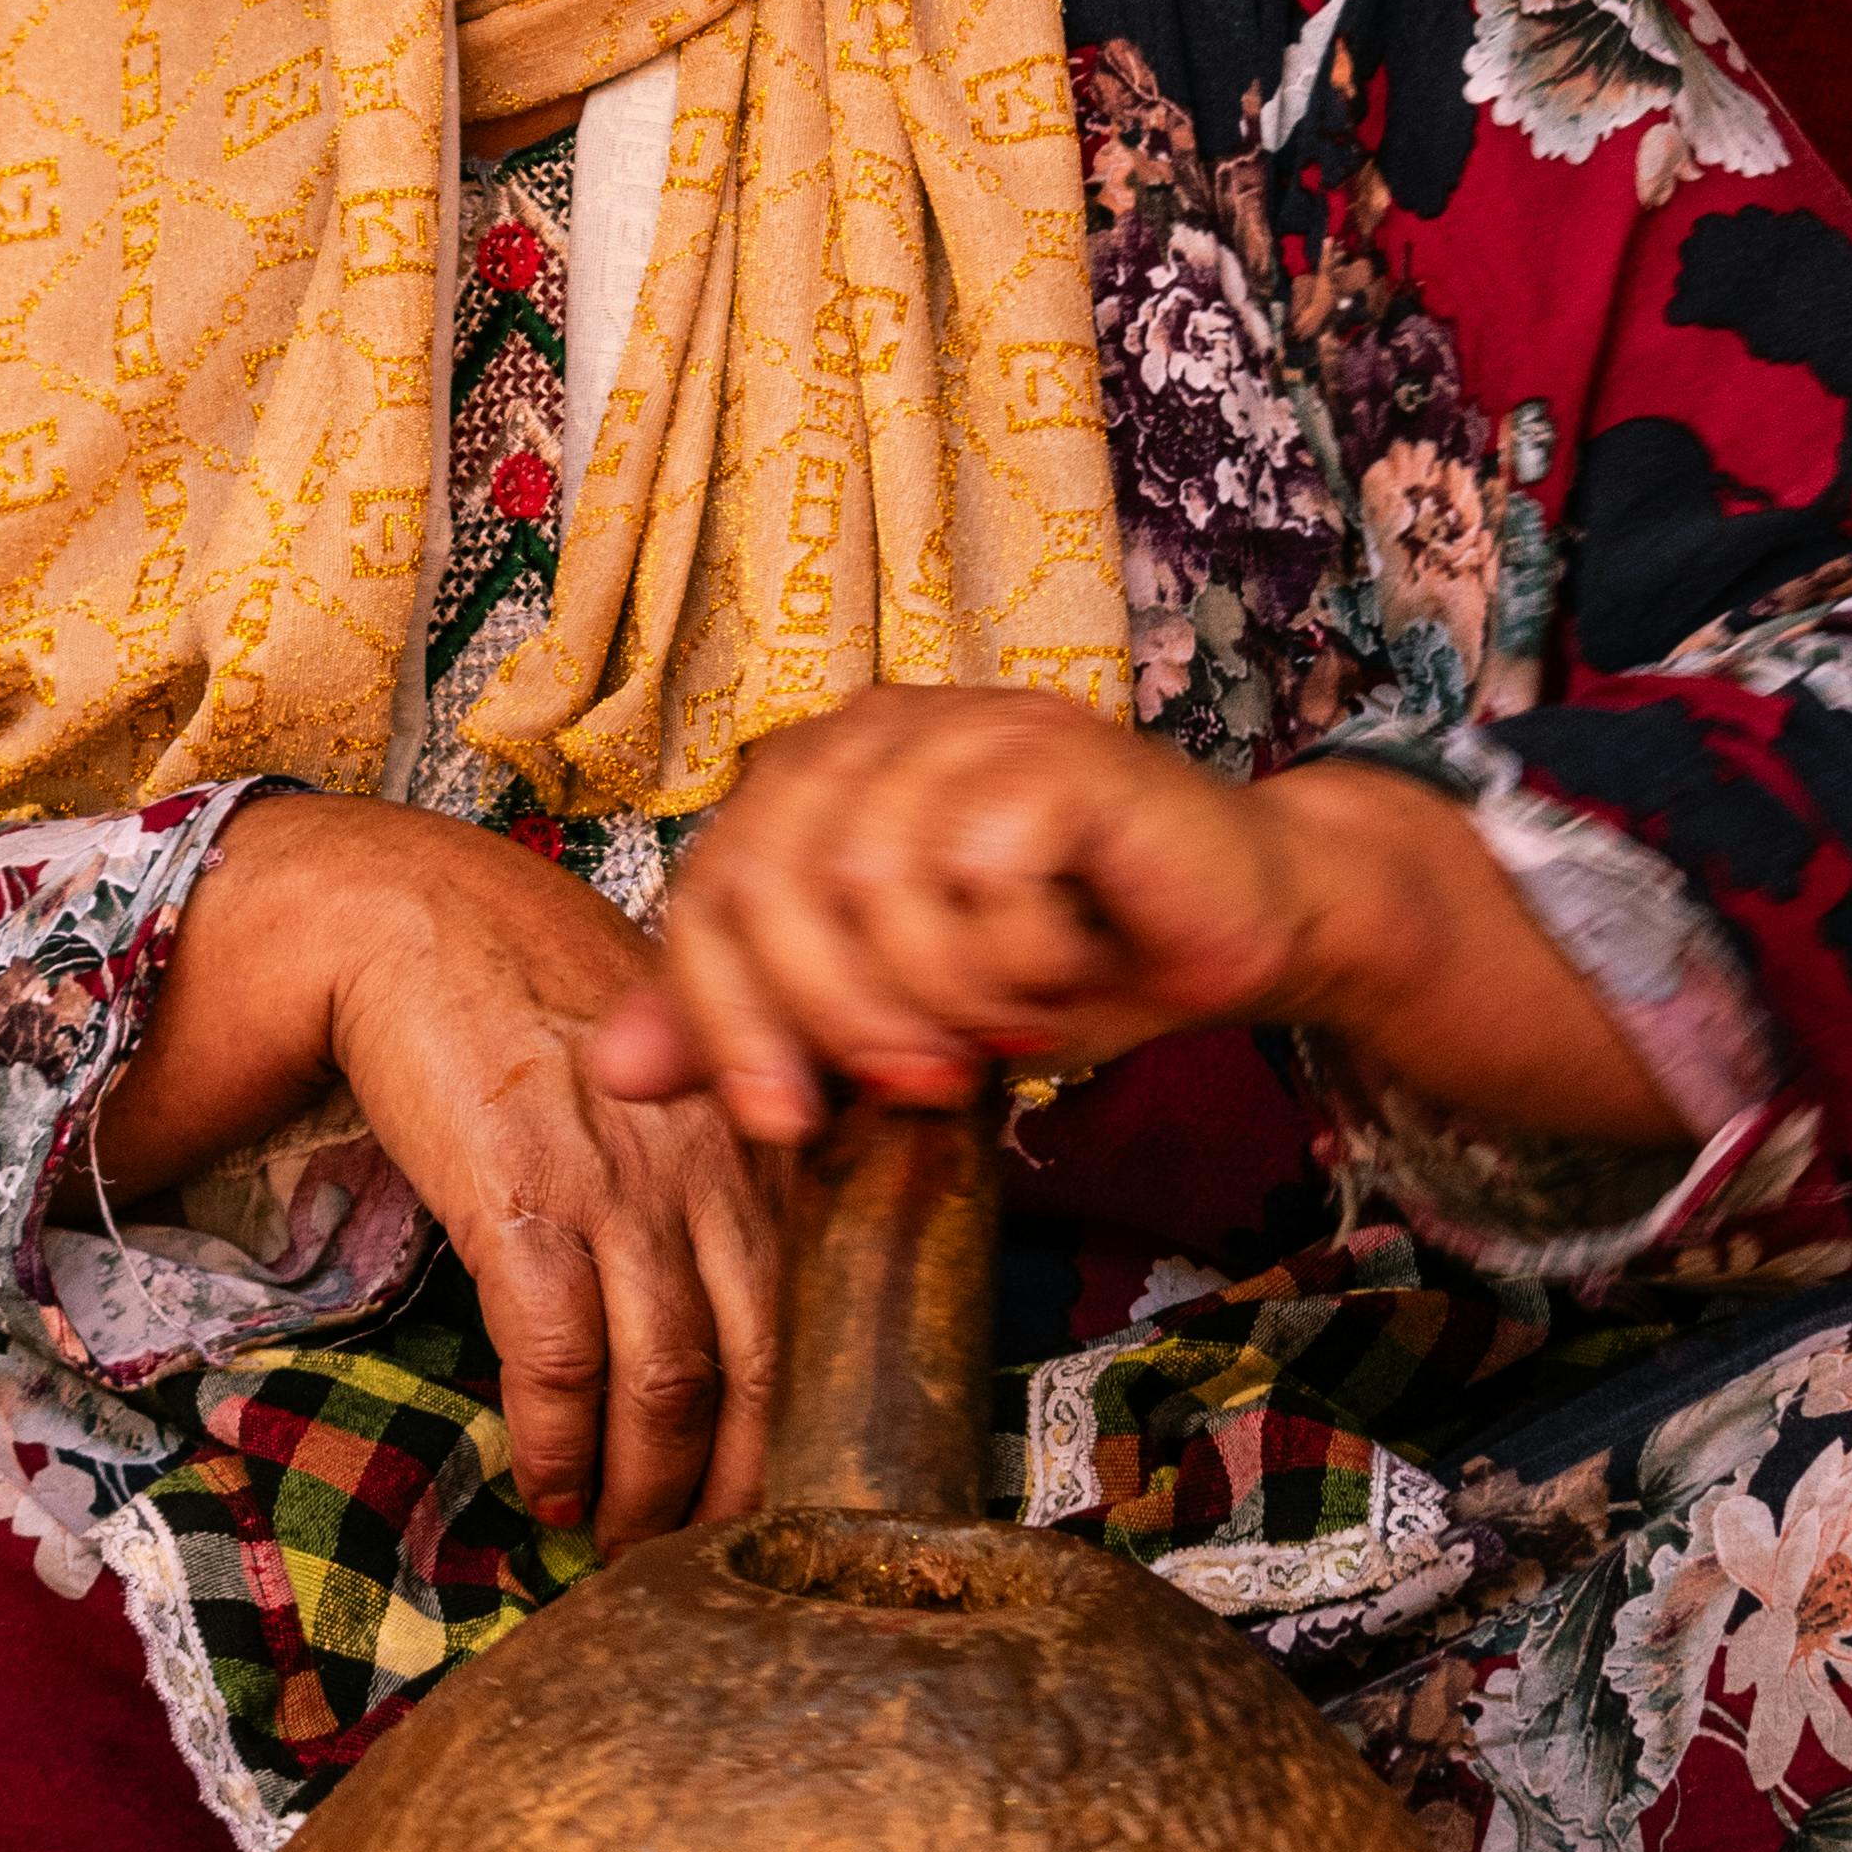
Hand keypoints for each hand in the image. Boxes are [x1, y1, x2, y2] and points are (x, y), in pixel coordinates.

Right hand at [98, 797, 783, 1547]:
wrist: (418, 921)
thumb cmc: (538, 993)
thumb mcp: (668, 1070)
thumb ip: (716, 1165)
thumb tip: (729, 1290)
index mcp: (758, 1142)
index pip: (810, 1323)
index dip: (788, 1437)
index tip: (762, 1503)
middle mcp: (710, 1170)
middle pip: (754, 1376)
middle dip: (725, 1492)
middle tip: (690, 1555)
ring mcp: (620, 1188)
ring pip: (664, 1387)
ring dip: (637, 1489)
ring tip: (608, 1539)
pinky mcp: (526, 1202)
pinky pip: (557, 1361)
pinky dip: (554, 1444)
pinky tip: (541, 1483)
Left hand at [592, 692, 1681, 1156]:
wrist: (1236, 926)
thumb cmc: (1061, 961)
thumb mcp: (890, 1013)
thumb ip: (757, 1021)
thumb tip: (615, 1068)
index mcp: (813, 777)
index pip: (707, 895)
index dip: (727, 1022)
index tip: (785, 1125)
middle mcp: (876, 730)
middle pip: (775, 885)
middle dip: (838, 1019)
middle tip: (920, 1087)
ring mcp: (966, 726)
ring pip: (876, 880)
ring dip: (942, 994)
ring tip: (1005, 1027)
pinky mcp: (1057, 748)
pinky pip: (986, 868)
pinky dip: (1021, 954)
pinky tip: (1064, 966)